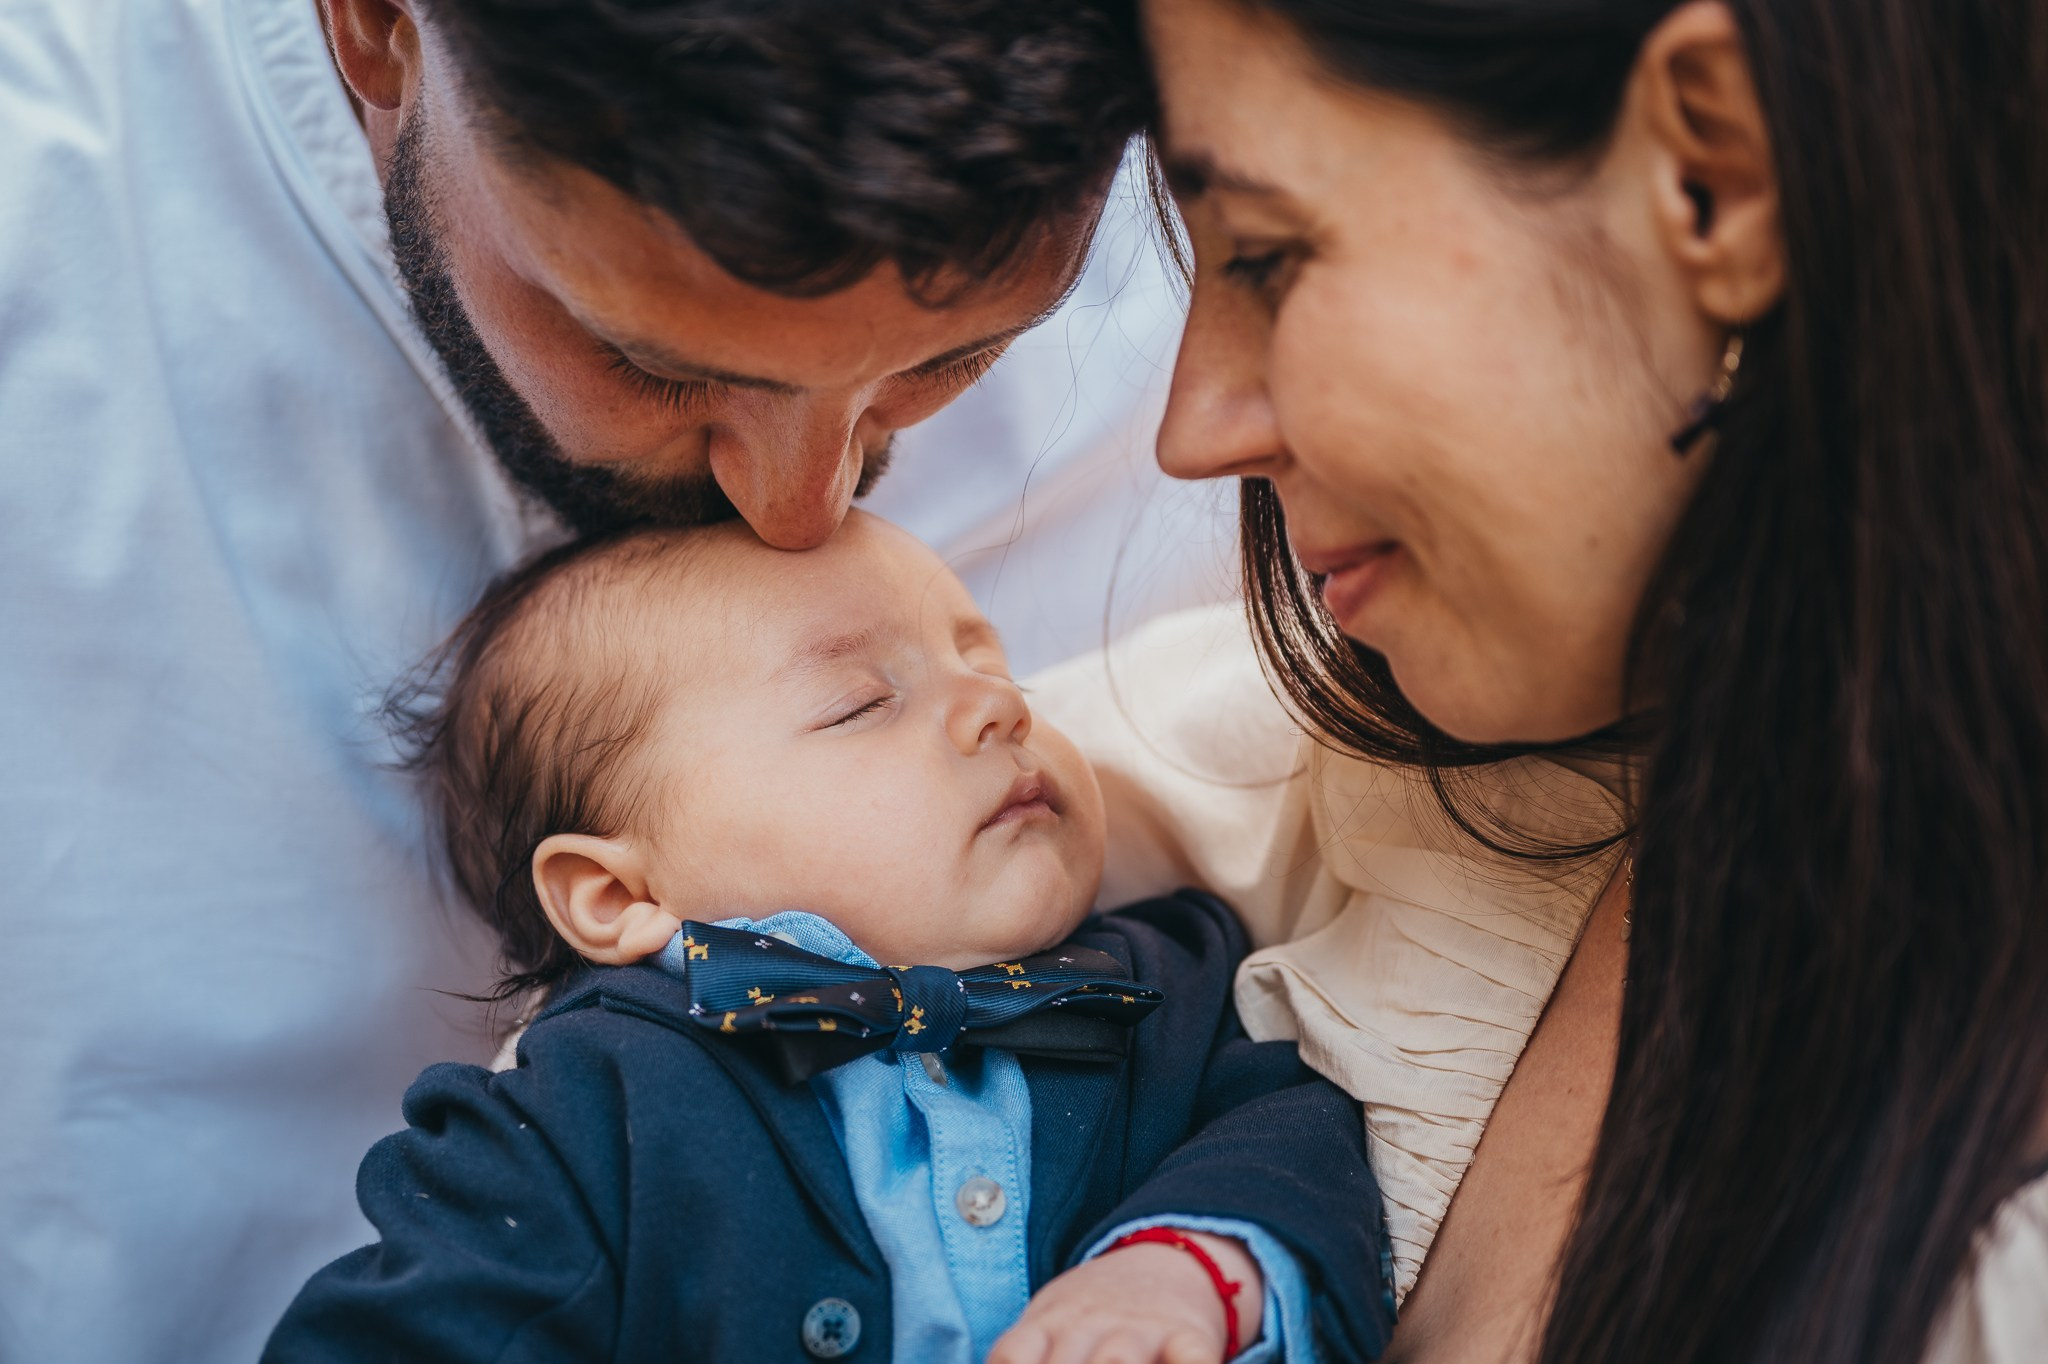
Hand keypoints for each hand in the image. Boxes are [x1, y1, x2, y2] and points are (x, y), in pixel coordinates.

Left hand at [987, 1231, 1263, 1363]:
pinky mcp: (1190, 1337)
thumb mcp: (1049, 1320)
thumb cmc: (1093, 1310)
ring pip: (1120, 1362)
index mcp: (1051, 1321)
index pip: (1014, 1353)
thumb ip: (1022, 1353)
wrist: (1169, 1257)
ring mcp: (1143, 1329)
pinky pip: (1192, 1360)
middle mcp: (1094, 1324)